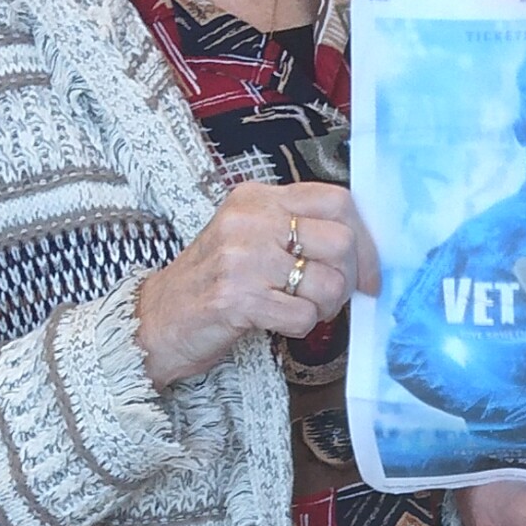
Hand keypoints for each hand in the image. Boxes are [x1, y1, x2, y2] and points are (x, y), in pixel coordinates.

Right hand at [131, 181, 366, 387]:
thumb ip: (296, 230)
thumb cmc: (211, 282)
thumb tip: (362, 248)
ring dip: (325, 307)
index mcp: (257, 198)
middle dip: (350, 279)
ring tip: (299, 309)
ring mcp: (242, 257)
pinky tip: (276, 322)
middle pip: (342, 241)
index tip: (368, 270)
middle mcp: (250, 220)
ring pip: (328, 282)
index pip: (337, 201)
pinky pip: (303, 316)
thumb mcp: (250, 238)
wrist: (156, 318)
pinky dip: (300, 328)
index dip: (365, 240)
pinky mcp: (237, 297)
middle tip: (331, 297)